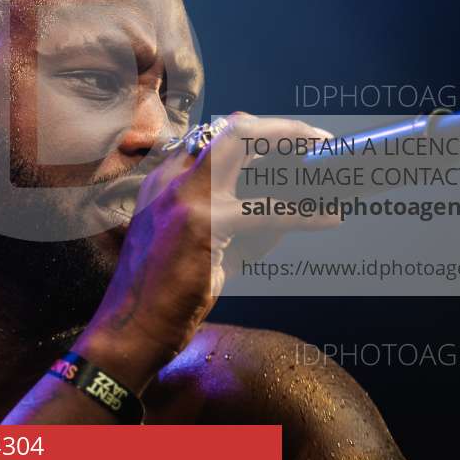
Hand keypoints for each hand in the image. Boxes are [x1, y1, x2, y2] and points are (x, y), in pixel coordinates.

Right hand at [76, 114, 338, 390]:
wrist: (129, 331)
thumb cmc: (161, 296)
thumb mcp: (198, 247)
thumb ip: (239, 223)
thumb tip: (289, 208)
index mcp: (164, 182)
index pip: (216, 137)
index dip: (259, 133)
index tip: (291, 140)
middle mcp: (171, 178)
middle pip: (234, 128)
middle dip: (282, 128)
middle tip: (317, 139)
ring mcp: (185, 196)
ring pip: (246, 145)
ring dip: (296, 149)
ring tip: (329, 166)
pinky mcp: (202, 224)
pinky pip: (266, 210)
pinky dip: (304, 212)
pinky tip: (328, 217)